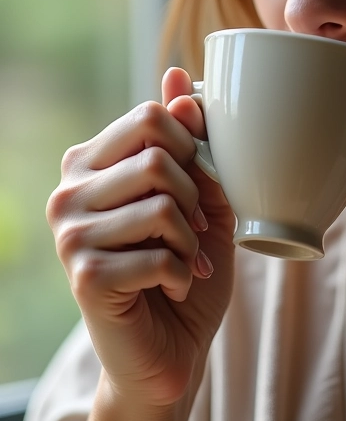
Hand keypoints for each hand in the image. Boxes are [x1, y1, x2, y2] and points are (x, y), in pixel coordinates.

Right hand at [47, 68, 235, 411]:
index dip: (194, 147)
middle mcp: (69, 192)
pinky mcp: (84, 277)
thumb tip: (181, 77)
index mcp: (92, 162)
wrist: (171, 343)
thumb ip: (191, 141)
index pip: (149, 116)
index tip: (203, 184)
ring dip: (192, 238)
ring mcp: (70, 235)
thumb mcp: (202, 196)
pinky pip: (159, 253)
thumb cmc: (186, 262)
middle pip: (157, 155)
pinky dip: (185, 271)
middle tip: (197, 227)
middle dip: (196, 195)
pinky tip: (176, 283)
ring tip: (186, 257)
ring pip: (162, 204)